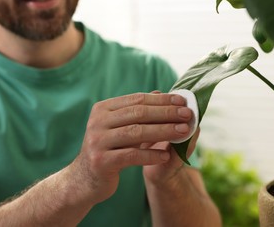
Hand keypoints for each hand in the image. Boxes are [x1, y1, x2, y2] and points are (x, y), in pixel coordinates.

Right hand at [70, 92, 192, 203]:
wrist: (85, 179)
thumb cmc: (109, 149)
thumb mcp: (121, 127)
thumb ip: (138, 111)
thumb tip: (162, 93)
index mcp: (103, 109)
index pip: (137, 100)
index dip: (162, 100)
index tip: (183, 101)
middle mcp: (98, 122)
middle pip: (138, 113)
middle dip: (166, 113)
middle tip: (188, 114)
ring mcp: (97, 141)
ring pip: (137, 132)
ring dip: (164, 131)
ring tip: (184, 131)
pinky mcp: (101, 161)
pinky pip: (132, 156)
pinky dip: (151, 155)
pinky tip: (166, 155)